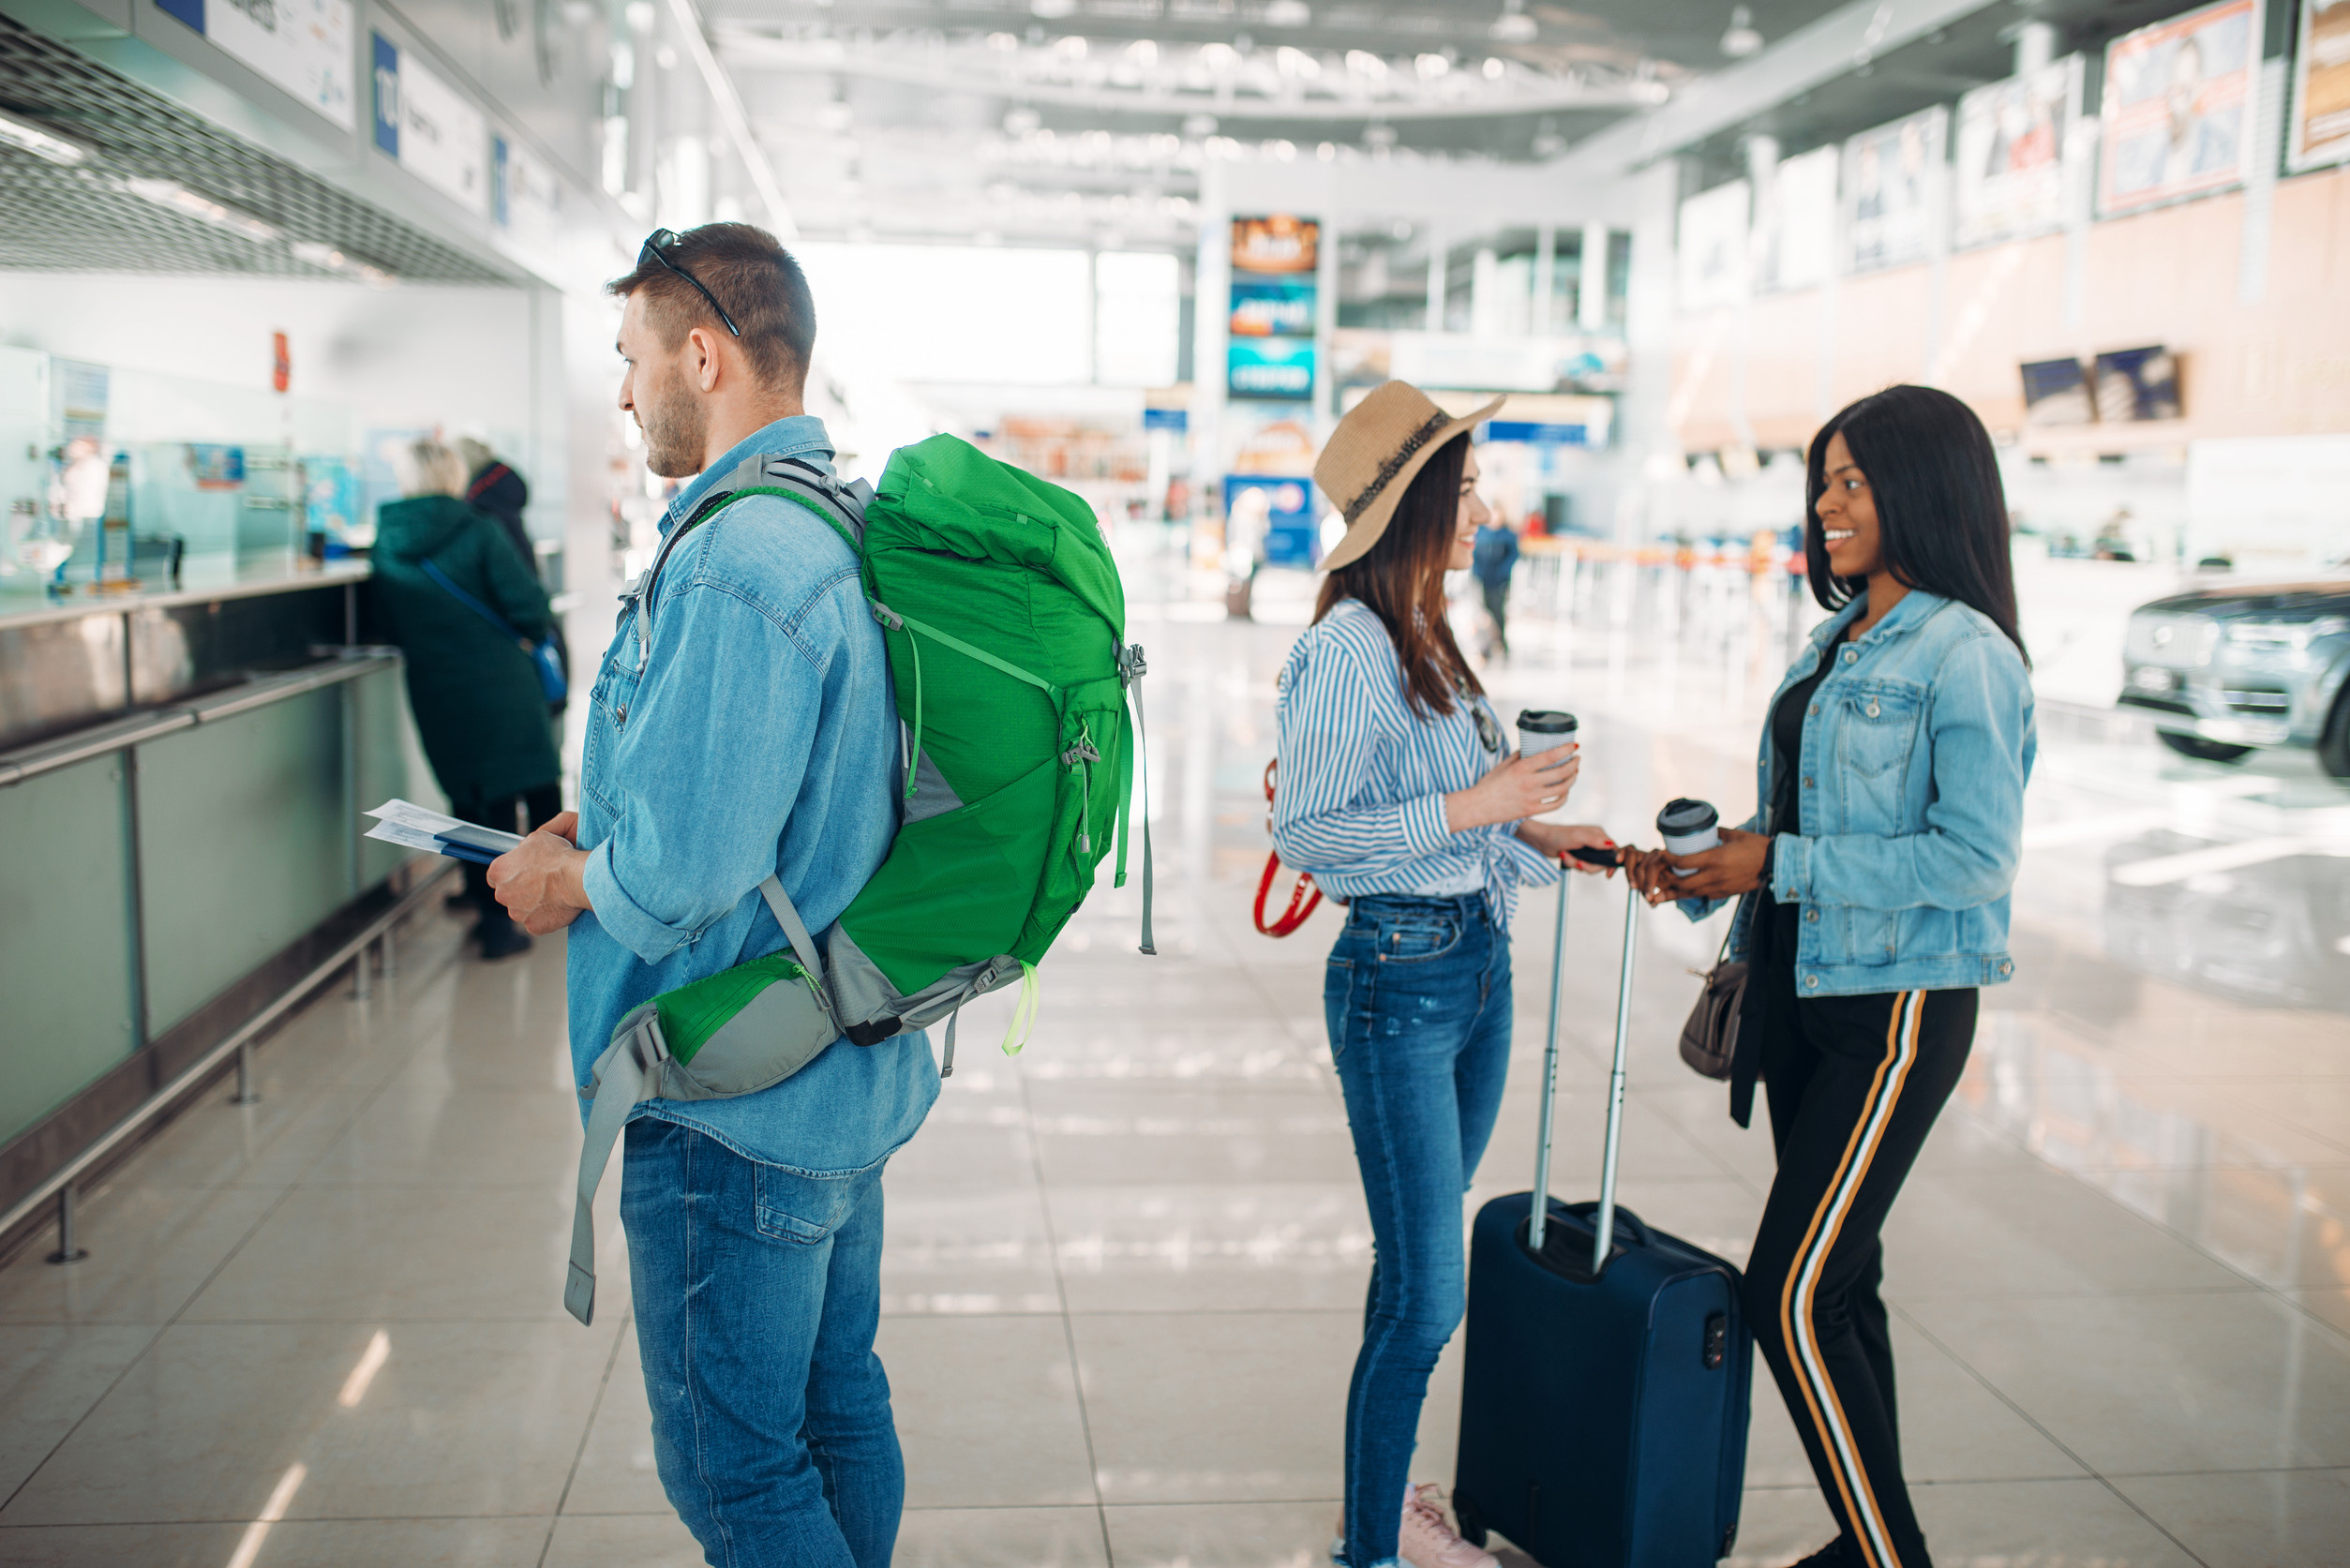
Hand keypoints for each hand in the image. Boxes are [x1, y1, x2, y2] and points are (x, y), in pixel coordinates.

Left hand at [488, 810, 591, 934]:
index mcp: (498, 871)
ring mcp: (517, 913)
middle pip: (507, 894)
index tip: (521, 873)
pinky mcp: (533, 926)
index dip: (509, 874)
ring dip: (532, 904)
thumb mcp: (536, 839)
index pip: (494, 876)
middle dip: (520, 890)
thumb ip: (523, 848)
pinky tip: (557, 905)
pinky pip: (537, 921)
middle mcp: (502, 894)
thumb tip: (523, 853)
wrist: (577, 879)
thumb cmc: (557, 857)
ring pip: (521, 909)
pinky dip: (545, 916)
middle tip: (540, 883)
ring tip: (552, 894)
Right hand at [1444, 745, 1579, 830]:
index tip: (1575, 745)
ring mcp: (1531, 798)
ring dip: (1572, 779)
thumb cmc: (1489, 784)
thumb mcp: (1503, 765)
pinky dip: (1564, 796)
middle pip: (1561, 772)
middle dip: (1574, 764)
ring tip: (1574, 772)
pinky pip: (1556, 804)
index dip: (1566, 749)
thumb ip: (1519, 755)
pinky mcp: (1532, 811)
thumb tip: (1533, 747)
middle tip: (1576, 759)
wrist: (1477, 806)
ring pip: (1562, 788)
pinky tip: (1565, 791)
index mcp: (1521, 768)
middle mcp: (1528, 783)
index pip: (1550, 756)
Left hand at [1515, 820, 1618, 876]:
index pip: (1614, 850)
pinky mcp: (1580, 855)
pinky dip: (1572, 864)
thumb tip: (1611, 845)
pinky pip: (1582, 866)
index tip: (1607, 874)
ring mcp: (1588, 849)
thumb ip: (1595, 841)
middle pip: (1602, 862)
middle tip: (1578, 863)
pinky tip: (1564, 856)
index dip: (1612, 863)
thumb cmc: (1558, 835)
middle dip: (1588, 865)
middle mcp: (1595, 841)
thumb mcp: (1578, 837)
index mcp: (1599, 834)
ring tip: (1566, 855)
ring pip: (1591, 866)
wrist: (1541, 840)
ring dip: (1577, 864)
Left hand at [1635, 826, 1770, 903]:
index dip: (1668, 860)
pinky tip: (1686, 889)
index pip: (1683, 862)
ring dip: (1676, 891)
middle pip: (1682, 883)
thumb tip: (1702, 829)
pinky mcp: (1725, 894)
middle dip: (1668, 880)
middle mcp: (1715, 876)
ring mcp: (1720, 887)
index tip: (1660, 854)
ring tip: (1664, 887)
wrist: (1775, 863)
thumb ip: (1716, 832)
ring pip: (1691, 894)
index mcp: (1715, 859)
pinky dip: (1692, 893)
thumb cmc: (1756, 846)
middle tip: (1660, 873)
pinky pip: (1703, 895)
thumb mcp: (1734, 834)